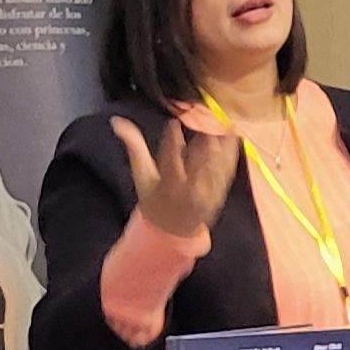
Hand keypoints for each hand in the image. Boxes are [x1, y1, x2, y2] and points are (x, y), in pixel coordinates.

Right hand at [114, 115, 240, 237]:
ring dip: (220, 147)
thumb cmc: (154, 197)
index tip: (173, 123)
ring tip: (219, 126)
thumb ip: (134, 147)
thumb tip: (117, 121)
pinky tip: (232, 137)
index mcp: (166, 187)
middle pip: (197, 166)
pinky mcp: (220, 193)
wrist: (173, 228)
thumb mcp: (141, 175)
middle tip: (204, 123)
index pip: (169, 162)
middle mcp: (188, 192)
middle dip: (202, 145)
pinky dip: (230, 155)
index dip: (171, 142)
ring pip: (215, 169)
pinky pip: (227, 173)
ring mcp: (207, 194)